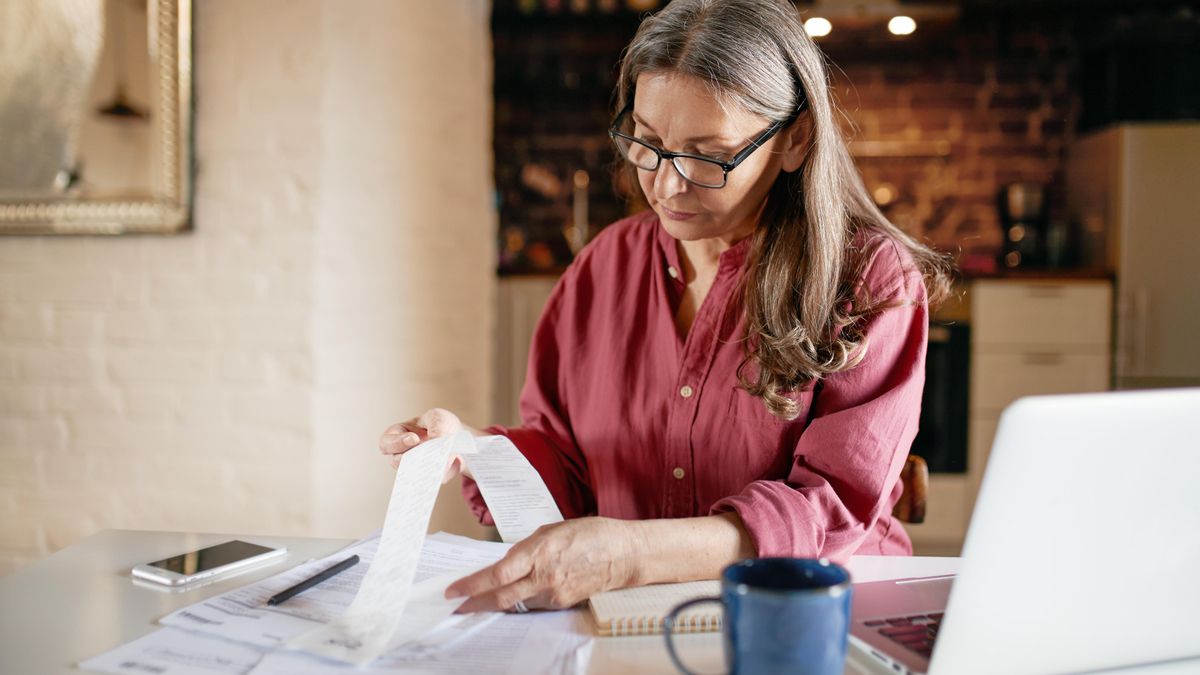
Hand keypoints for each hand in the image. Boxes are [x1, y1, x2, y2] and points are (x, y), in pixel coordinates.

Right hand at [378, 408, 471, 481]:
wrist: (458, 436)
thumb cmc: (441, 423)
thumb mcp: (439, 417)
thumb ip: (436, 428)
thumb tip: (438, 447)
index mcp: (397, 435)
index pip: (386, 443)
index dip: (397, 443)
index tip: (414, 439)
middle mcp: (402, 454)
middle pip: (398, 463)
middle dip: (414, 458)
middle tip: (429, 453)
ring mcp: (415, 468)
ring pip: (416, 474)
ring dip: (431, 466)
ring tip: (446, 458)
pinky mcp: (431, 477)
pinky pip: (435, 479)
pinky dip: (447, 471)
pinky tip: (457, 461)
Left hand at [445, 518, 643, 612]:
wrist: (623, 554)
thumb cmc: (591, 534)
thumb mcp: (552, 530)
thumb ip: (527, 548)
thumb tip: (507, 561)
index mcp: (539, 552)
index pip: (497, 574)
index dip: (472, 585)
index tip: (454, 590)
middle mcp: (544, 576)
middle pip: (500, 596)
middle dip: (474, 602)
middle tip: (455, 606)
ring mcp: (553, 593)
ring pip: (514, 603)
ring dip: (493, 603)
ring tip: (476, 601)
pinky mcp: (562, 603)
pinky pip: (532, 604)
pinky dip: (516, 602)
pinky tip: (509, 598)